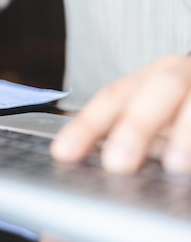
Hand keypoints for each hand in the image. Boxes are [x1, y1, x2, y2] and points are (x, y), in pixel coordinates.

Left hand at [51, 54, 190, 173]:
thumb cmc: (179, 111)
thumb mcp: (151, 117)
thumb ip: (122, 137)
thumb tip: (79, 165)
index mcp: (150, 80)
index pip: (113, 97)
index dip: (88, 125)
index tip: (63, 154)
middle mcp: (182, 75)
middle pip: (161, 87)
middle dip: (138, 125)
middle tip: (118, 165)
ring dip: (188, 133)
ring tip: (176, 166)